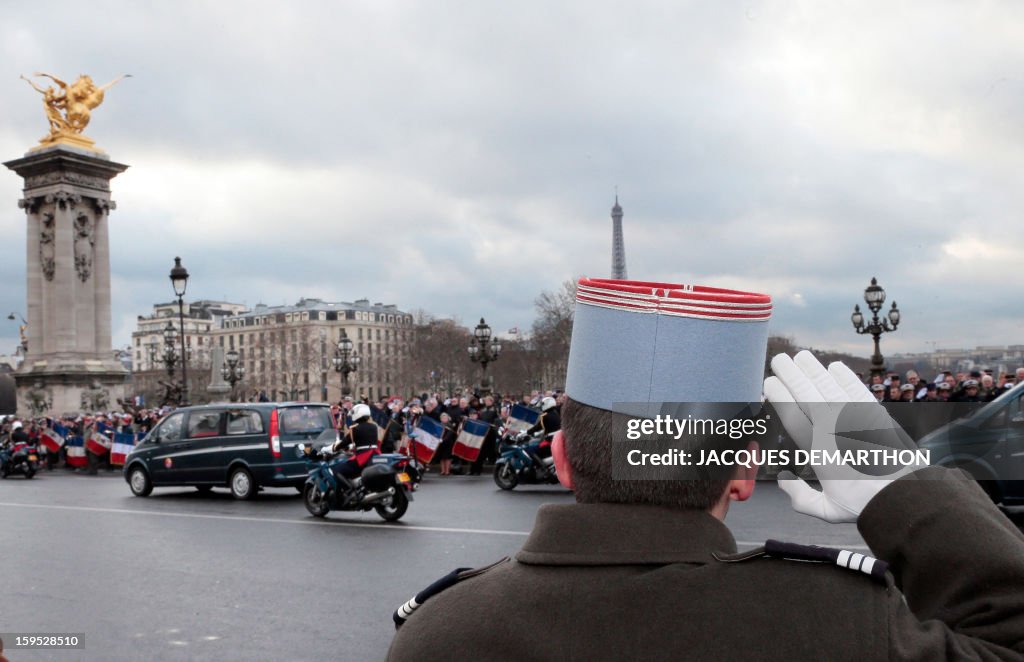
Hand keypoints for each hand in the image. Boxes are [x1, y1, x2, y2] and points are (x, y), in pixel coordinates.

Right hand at [763, 351, 922, 522]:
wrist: (904, 495)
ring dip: (812, 369)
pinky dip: (844, 376)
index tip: (769, 384)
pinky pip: (855, 389)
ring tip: (800, 357)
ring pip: (828, 386)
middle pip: (806, 394)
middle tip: (779, 361)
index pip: (791, 414)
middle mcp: (832, 429)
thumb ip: (800, 497)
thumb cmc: (864, 503)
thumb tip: (783, 478)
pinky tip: (834, 366)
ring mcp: (854, 418)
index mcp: (817, 450)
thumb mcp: (826, 510)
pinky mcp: (875, 414)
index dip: (778, 395)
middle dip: (790, 374)